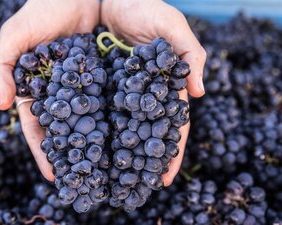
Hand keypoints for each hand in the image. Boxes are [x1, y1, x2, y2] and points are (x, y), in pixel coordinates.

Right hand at [0, 0, 99, 180]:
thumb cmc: (39, 11)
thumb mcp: (13, 36)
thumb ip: (1, 68)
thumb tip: (0, 106)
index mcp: (34, 90)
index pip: (36, 127)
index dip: (41, 151)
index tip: (52, 175)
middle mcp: (57, 93)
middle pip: (62, 130)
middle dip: (69, 154)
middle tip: (83, 179)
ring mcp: (80, 85)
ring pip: (84, 119)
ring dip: (90, 141)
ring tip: (103, 166)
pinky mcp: (100, 76)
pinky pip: (104, 99)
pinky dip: (109, 116)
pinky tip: (120, 134)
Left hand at [101, 0, 206, 185]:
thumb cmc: (145, 5)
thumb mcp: (172, 24)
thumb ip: (190, 53)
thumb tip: (200, 92)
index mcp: (162, 85)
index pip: (170, 125)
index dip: (169, 152)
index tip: (163, 179)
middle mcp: (140, 93)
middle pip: (142, 132)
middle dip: (140, 159)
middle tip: (133, 186)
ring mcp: (116, 89)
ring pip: (116, 125)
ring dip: (113, 150)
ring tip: (104, 176)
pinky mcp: (94, 82)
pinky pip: (90, 108)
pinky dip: (88, 126)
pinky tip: (82, 144)